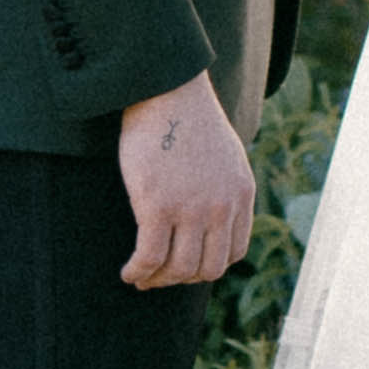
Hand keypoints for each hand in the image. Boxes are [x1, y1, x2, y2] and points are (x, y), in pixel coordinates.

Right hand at [114, 77, 255, 287]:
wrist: (166, 89)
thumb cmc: (187, 117)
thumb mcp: (225, 155)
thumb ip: (224, 187)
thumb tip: (211, 214)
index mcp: (240, 195)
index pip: (233, 253)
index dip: (207, 266)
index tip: (186, 264)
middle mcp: (221, 207)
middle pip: (207, 269)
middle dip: (181, 279)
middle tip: (159, 276)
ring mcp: (191, 210)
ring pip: (179, 269)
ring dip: (157, 280)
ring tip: (140, 276)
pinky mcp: (158, 207)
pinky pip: (149, 257)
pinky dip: (137, 271)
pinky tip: (128, 271)